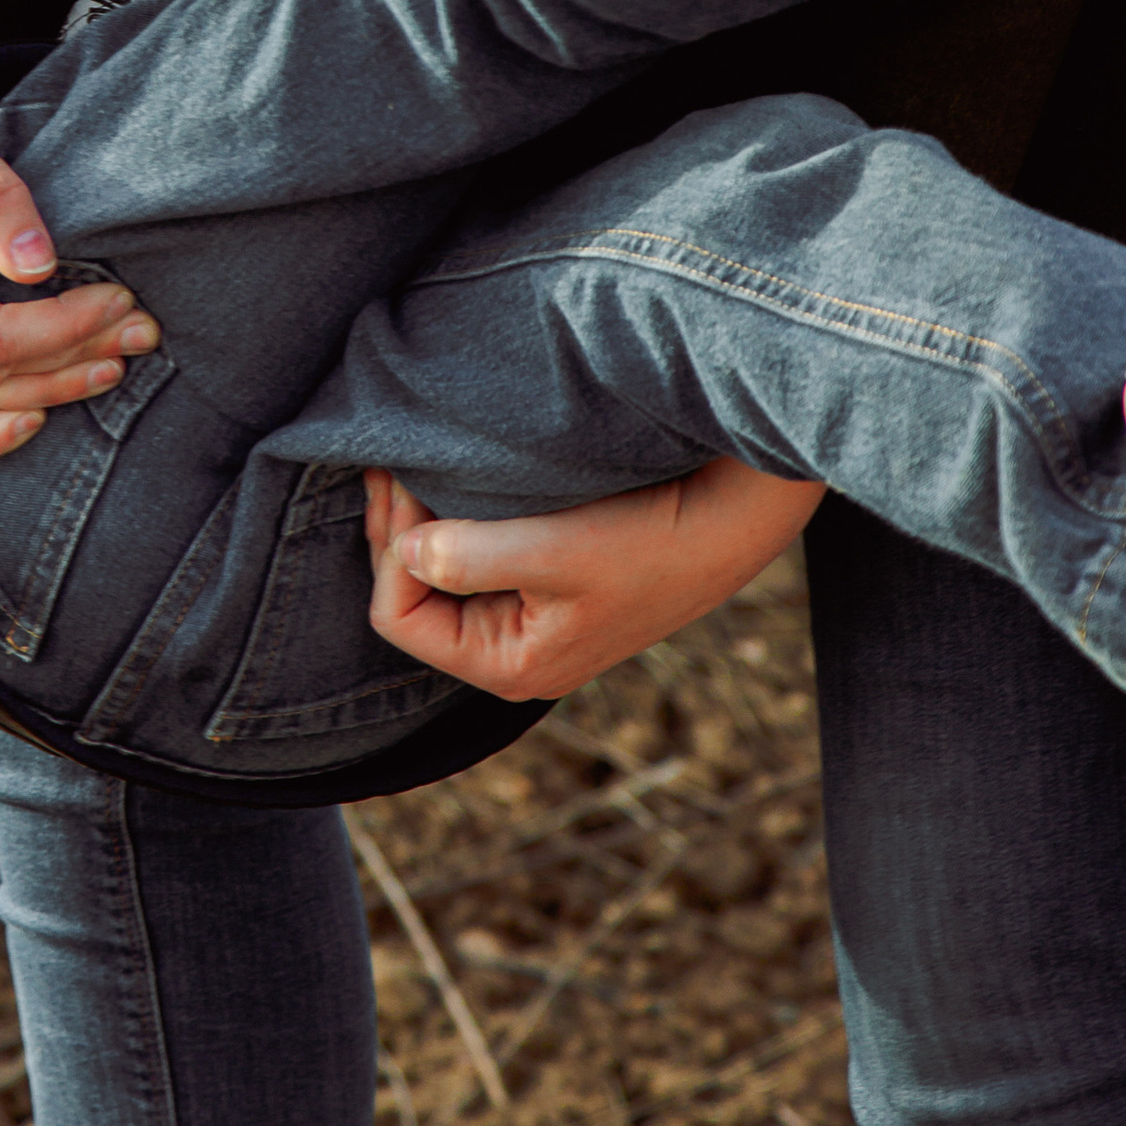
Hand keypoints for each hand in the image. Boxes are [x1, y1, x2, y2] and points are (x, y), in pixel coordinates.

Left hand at [362, 458, 822, 698]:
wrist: (735, 518)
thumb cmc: (654, 540)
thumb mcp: (557, 551)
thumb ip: (471, 557)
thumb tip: (406, 551)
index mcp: (510, 665)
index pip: (399, 616)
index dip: (389, 547)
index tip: (402, 477)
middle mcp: (514, 652)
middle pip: (413, 594)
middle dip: (398, 529)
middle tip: (394, 460)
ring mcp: (531, 620)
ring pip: (441, 572)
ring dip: (425, 520)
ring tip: (418, 464)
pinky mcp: (549, 584)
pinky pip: (475, 557)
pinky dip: (457, 518)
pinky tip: (456, 478)